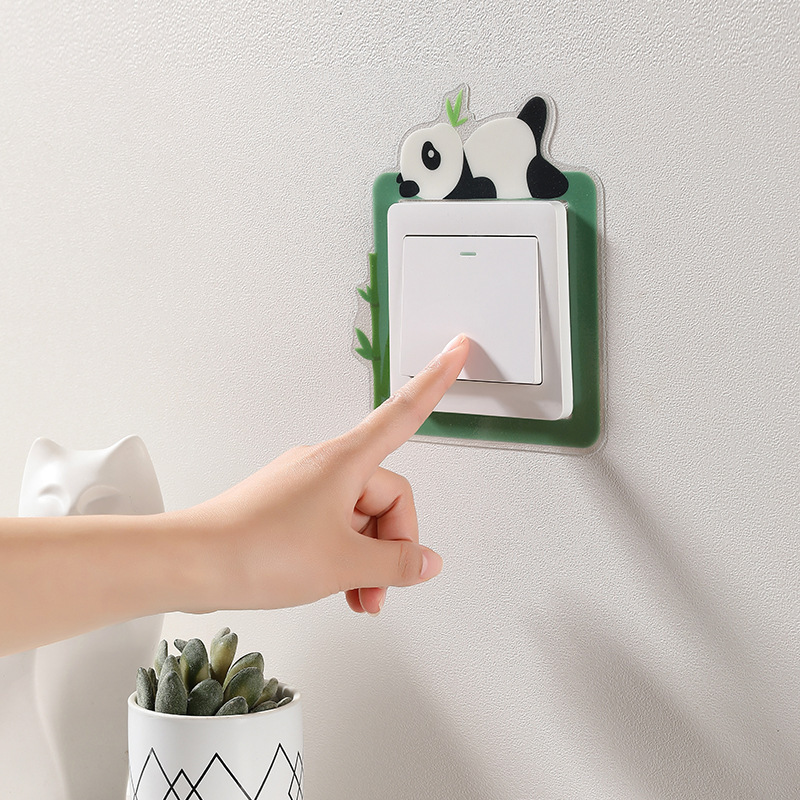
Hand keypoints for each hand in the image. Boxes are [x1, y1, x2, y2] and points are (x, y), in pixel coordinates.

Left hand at [183, 334, 469, 615]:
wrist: (192, 563)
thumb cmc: (255, 550)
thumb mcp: (343, 565)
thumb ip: (395, 564)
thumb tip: (425, 561)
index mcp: (346, 461)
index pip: (404, 412)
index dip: (436, 381)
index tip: (457, 350)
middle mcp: (327, 465)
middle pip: (387, 495)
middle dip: (391, 545)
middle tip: (380, 588)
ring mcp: (306, 486)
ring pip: (359, 517)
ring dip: (366, 559)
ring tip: (358, 597)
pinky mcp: (289, 507)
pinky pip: (333, 525)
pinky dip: (343, 556)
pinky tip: (337, 586)